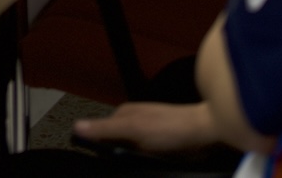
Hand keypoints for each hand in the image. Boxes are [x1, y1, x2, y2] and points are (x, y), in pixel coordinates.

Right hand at [73, 101, 218, 152]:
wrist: (205, 131)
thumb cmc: (170, 128)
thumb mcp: (134, 129)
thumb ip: (105, 129)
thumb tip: (76, 126)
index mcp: (123, 115)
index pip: (98, 134)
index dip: (96, 150)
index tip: (99, 163)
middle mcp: (133, 122)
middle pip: (114, 146)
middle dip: (117, 159)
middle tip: (127, 167)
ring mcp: (147, 134)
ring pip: (130, 154)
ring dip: (133, 163)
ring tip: (142, 165)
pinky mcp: (160, 145)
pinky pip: (145, 159)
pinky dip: (145, 165)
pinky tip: (152, 166)